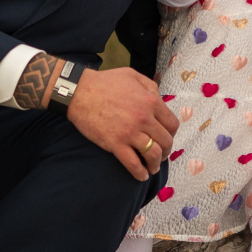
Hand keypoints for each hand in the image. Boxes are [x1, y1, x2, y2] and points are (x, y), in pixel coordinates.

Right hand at [64, 67, 178, 179]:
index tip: (166, 137)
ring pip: (153, 155)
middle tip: (161, 154)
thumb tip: (160, 100)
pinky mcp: (115, 144)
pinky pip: (133, 163)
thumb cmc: (105, 82)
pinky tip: (141, 176)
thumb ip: (150, 87)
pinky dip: (140, 173)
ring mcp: (130, 133)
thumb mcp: (133, 75)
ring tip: (152, 167)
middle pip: (166, 141)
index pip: (172, 124)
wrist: (79, 92)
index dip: (171, 134)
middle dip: (166, 151)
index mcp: (151, 101)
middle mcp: (144, 118)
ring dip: (155, 164)